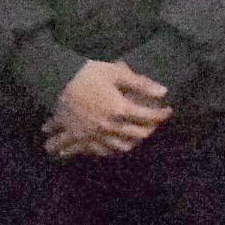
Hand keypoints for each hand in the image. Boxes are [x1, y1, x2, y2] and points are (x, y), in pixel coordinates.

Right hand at [45, 60, 170, 158]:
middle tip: (153, 126)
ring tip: (135, 142)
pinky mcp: (81, 136)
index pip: (148, 115)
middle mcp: (110, 126)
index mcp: (120, 109)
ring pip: (118, 147)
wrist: (56, 81)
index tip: (168, 110)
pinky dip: (105, 152)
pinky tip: (109, 150)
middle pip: (137, 135)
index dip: (161, 114)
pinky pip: (96, 151)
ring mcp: (95, 134)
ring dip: (130, 145)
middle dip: (149, 130)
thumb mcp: (115, 72)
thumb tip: (163, 91)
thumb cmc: (87, 74)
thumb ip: (140, 83)